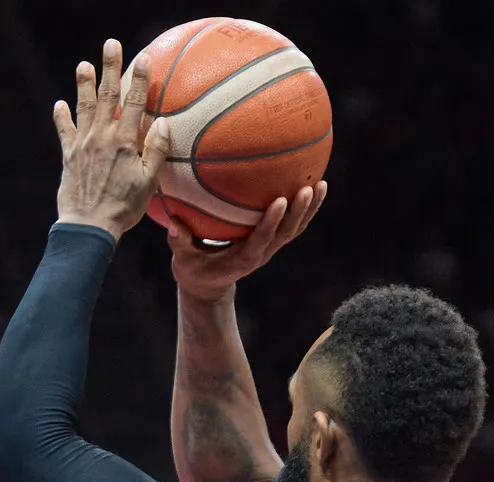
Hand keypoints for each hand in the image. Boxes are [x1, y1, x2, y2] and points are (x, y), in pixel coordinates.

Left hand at [53, 40, 170, 239]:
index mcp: (124, 142)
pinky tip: (59, 104)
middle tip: (110, 44)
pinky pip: (64, 131)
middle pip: (108, 96)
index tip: (144, 58)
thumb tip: (162, 124)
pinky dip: (62, 117)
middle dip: (110, 68)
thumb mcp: (148, 183)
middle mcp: (102, 137)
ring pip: (84, 107)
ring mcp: (83, 144)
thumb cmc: (124, 207)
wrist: (88, 226)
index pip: (135, 103)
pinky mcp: (69, 156)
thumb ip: (155, 151)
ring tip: (83, 65)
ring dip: (84, 85)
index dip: (140, 79)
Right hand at [170, 182, 327, 301]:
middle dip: (299, 212)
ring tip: (321, 184)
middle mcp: (262, 253)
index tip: (280, 200)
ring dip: (310, 209)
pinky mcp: (271, 242)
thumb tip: (172, 223)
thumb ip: (180, 242)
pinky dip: (304, 209)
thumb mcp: (183, 260)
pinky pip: (291, 225)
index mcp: (243, 258)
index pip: (262, 239)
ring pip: (295, 230)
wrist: (208, 285)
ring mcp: (269, 248)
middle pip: (286, 233)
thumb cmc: (194, 270)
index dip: (272, 221)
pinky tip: (312, 185)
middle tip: (308, 188)